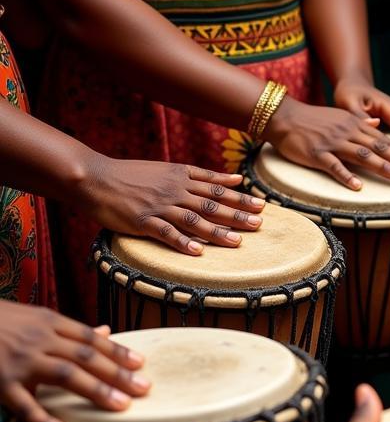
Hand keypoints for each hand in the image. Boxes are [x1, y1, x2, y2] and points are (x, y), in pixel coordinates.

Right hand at [0, 302, 149, 421]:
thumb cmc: (0, 322)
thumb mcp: (35, 318)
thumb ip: (70, 329)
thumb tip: (107, 331)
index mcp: (48, 322)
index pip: (91, 339)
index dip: (118, 352)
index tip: (142, 364)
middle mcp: (38, 340)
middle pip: (86, 356)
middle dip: (118, 373)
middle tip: (145, 388)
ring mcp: (19, 361)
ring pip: (65, 375)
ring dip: (96, 390)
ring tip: (122, 406)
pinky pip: (25, 405)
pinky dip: (45, 420)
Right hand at [79, 157, 265, 256]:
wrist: (95, 177)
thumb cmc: (132, 174)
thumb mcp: (170, 168)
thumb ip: (203, 175)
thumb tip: (236, 177)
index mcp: (182, 176)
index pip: (218, 187)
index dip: (241, 197)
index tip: (262, 206)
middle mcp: (174, 190)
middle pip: (212, 203)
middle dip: (237, 215)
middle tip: (259, 224)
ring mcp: (159, 205)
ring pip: (193, 219)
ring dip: (217, 231)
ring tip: (237, 243)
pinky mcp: (142, 221)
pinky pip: (166, 233)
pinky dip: (182, 242)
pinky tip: (198, 252)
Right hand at [267, 97, 389, 189]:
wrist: (283, 116)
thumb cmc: (312, 120)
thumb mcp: (339, 117)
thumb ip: (359, 123)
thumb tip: (377, 125)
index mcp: (355, 124)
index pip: (385, 139)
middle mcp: (348, 132)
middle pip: (380, 147)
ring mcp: (332, 143)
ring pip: (362, 155)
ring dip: (382, 166)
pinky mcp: (317, 154)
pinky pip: (334, 166)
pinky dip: (346, 176)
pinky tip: (358, 187)